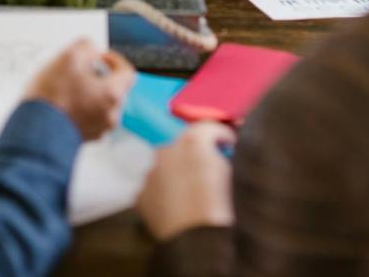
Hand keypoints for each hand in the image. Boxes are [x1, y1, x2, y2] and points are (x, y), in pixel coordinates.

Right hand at [24, 39, 134, 139]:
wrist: (35, 132)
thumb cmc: (52, 99)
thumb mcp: (69, 57)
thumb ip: (87, 46)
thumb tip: (91, 49)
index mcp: (113, 94)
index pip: (127, 73)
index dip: (114, 60)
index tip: (99, 57)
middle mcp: (110, 115)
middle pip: (113, 89)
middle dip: (97, 77)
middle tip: (78, 71)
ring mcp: (96, 130)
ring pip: (99, 105)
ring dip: (87, 94)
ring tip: (65, 88)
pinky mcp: (82, 139)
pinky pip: (87, 119)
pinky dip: (78, 109)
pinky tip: (60, 104)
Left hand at [137, 122, 236, 240]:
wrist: (195, 240)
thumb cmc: (217, 206)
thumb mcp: (226, 172)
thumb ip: (218, 153)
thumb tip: (217, 150)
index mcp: (192, 140)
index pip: (207, 127)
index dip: (219, 136)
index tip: (226, 143)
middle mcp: (166, 150)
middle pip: (182, 144)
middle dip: (194, 153)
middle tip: (206, 168)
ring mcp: (151, 171)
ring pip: (165, 165)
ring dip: (177, 172)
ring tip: (190, 191)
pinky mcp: (142, 192)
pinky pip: (155, 186)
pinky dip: (165, 191)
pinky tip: (176, 204)